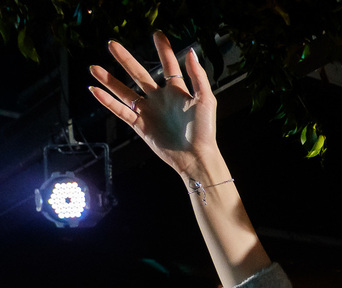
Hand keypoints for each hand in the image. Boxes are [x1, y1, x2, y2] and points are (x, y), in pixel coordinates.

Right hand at [88, 32, 218, 177]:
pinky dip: (107, 102)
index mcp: (177, 92)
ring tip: (93, 67)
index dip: (163, 50)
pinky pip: (120, 111)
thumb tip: (191, 51)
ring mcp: (149, 112)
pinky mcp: (140, 125)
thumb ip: (198, 76)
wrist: (195, 156)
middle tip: (112, 44)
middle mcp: (160, 99)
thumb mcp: (205, 99)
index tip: (157, 34)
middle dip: (125, 60)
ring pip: (124, 92)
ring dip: (109, 80)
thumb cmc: (204, 130)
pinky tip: (94, 90)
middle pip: (139, 74)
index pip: (169, 66)